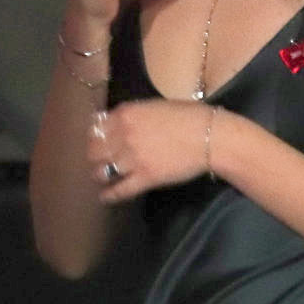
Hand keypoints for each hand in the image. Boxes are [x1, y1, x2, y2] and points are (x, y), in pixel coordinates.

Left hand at [88, 99, 213, 201]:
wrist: (209, 135)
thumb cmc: (187, 116)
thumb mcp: (154, 106)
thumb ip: (132, 115)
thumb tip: (116, 123)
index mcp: (126, 114)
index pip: (96, 129)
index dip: (95, 137)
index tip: (97, 142)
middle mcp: (124, 135)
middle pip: (94, 151)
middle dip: (95, 157)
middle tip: (99, 161)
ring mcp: (133, 158)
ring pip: (103, 172)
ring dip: (101, 175)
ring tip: (102, 178)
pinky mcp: (145, 178)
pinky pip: (120, 190)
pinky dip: (109, 195)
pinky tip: (105, 197)